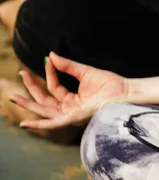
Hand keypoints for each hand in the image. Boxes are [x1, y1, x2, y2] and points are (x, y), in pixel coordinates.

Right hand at [10, 52, 129, 129]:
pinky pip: (54, 123)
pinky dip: (39, 124)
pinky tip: (25, 123)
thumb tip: (51, 56)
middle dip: (29, 89)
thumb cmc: (110, 83)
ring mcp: (71, 115)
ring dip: (28, 103)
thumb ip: (68, 66)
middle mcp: (69, 108)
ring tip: (13, 95)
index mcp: (72, 99)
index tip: (48, 60)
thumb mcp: (85, 72)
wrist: (125, 91)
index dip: (49, 73)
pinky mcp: (74, 118)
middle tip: (19, 75)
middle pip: (43, 100)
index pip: (54, 87)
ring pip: (44, 110)